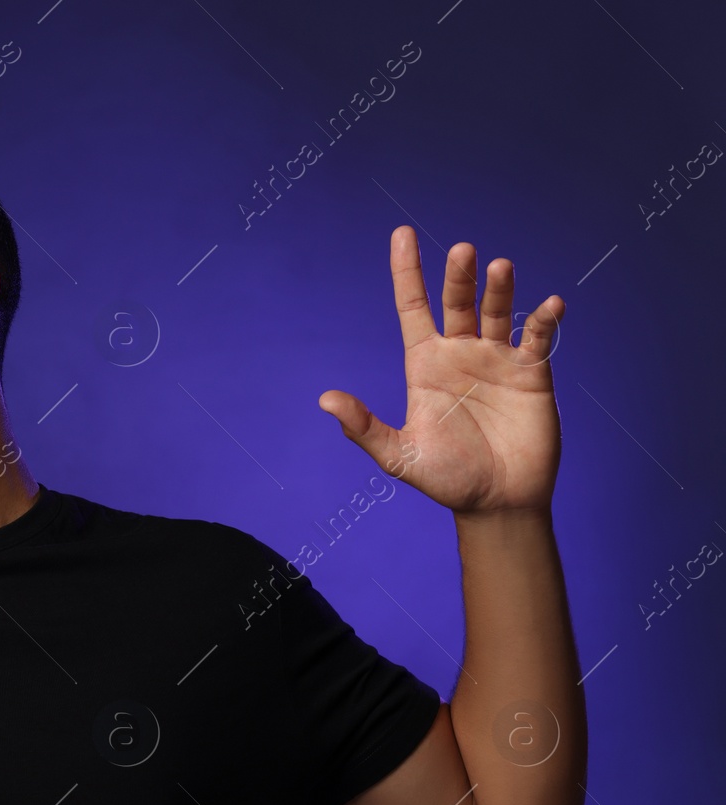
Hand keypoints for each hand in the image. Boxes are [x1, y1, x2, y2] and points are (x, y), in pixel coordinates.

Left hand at [318, 226, 565, 513]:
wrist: (496, 502)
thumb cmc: (446, 478)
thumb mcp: (398, 456)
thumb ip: (363, 427)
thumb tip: (324, 400)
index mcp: (425, 364)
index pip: (413, 306)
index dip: (407, 271)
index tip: (402, 233)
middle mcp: (460, 353)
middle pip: (457, 302)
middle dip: (458, 276)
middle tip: (463, 251)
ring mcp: (497, 359)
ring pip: (497, 311)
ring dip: (499, 288)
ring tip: (498, 266)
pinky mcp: (532, 373)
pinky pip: (538, 338)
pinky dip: (544, 319)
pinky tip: (548, 305)